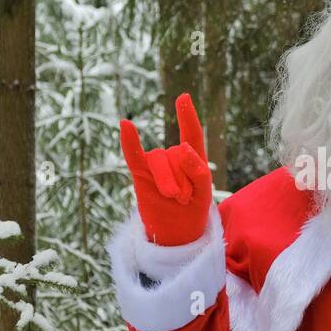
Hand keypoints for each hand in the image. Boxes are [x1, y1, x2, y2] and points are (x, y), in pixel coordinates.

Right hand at [119, 94, 212, 245]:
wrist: (174, 233)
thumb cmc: (192, 210)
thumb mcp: (204, 192)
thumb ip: (198, 171)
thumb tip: (182, 147)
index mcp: (193, 158)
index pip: (191, 133)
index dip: (187, 116)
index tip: (182, 97)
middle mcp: (173, 157)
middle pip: (177, 154)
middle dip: (183, 178)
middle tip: (185, 199)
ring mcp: (155, 165)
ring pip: (160, 159)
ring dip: (168, 179)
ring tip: (174, 198)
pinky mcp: (141, 174)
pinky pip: (133, 154)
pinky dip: (130, 141)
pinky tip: (126, 124)